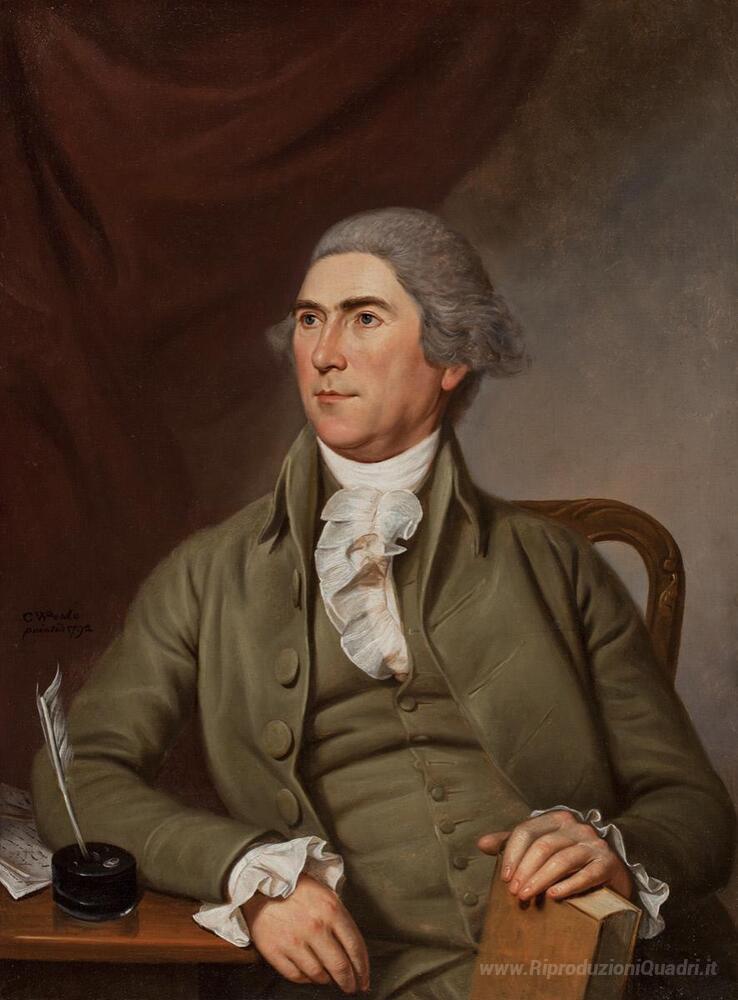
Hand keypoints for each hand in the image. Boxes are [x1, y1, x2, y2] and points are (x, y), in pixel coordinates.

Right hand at [242, 872, 369, 993]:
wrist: (260, 882)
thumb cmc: (296, 887)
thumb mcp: (326, 893)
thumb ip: (340, 918)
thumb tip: (352, 947)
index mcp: (332, 910)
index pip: (355, 947)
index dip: (362, 968)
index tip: (364, 979)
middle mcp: (315, 928)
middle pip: (340, 966)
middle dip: (349, 982)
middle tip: (351, 987)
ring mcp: (294, 941)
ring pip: (318, 975)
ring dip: (327, 980)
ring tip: (329, 979)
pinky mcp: (275, 951)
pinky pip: (296, 976)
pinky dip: (306, 979)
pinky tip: (309, 976)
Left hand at [477, 810, 633, 901]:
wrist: (611, 872)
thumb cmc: (570, 859)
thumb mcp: (541, 846)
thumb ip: (512, 843)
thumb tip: (481, 844)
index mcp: (557, 818)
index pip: (527, 830)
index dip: (512, 853)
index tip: (504, 877)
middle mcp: (577, 826)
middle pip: (543, 846)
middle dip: (524, 870)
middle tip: (514, 892)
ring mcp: (594, 844)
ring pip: (562, 860)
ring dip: (540, 879)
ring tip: (526, 896)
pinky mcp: (608, 863)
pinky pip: (586, 874)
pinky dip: (568, 886)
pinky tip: (553, 896)